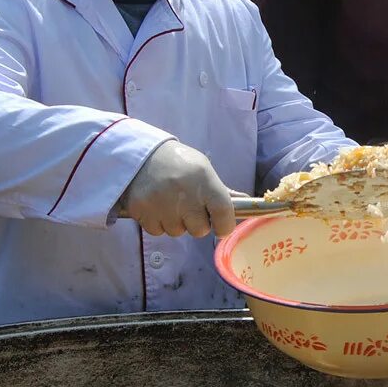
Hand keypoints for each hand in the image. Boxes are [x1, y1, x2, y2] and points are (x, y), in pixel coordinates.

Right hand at [120, 141, 235, 237]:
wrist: (139, 154)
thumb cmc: (178, 163)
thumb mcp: (202, 170)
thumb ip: (222, 191)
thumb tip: (247, 202)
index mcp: (204, 180)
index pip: (224, 213)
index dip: (225, 225)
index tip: (221, 226)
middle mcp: (185, 194)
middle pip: (200, 230)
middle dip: (196, 223)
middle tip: (188, 207)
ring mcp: (161, 204)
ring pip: (177, 232)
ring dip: (175, 222)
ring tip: (168, 202)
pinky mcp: (142, 211)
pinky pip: (157, 231)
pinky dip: (158, 222)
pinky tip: (155, 205)